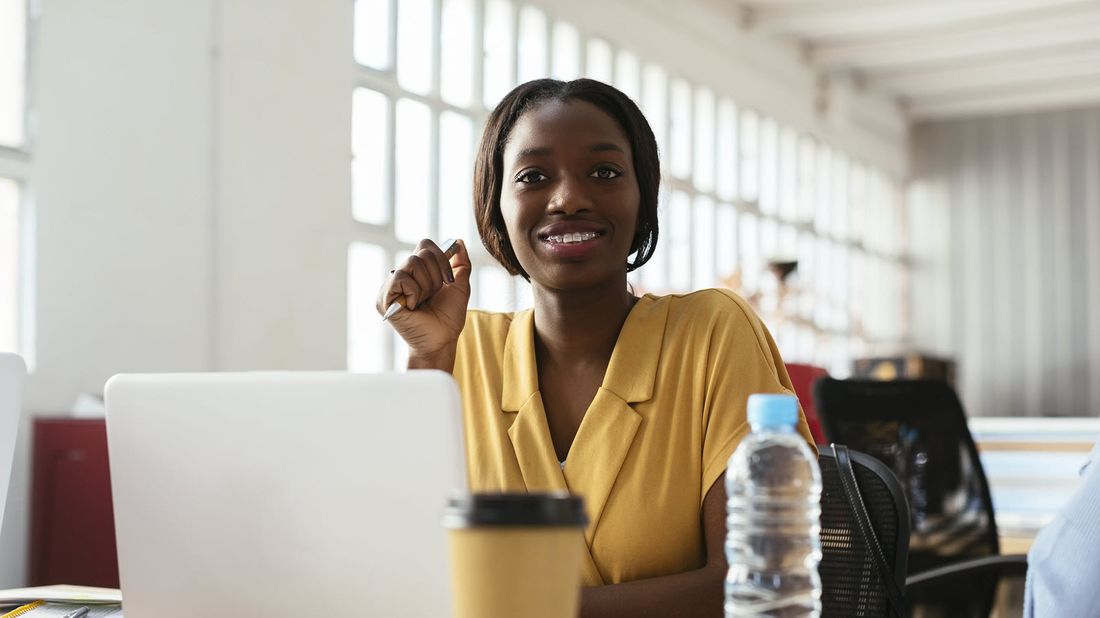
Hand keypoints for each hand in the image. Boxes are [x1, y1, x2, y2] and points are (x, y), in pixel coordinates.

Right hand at [376, 239, 471, 364]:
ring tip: (423, 302)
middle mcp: (402, 274)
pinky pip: (401, 277)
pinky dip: (414, 292)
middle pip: (421, 253)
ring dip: (426, 286)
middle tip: (433, 296)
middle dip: (436, 276)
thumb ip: (461, 263)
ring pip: (412, 263)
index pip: (425, 245)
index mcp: (417, 270)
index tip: (449, 280)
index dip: (441, 258)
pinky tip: (412, 307)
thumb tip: (457, 241)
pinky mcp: (383, 296)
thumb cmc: (448, 317)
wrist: (441, 340)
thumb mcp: (460, 286)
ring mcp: (391, 285)